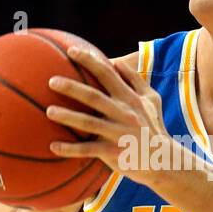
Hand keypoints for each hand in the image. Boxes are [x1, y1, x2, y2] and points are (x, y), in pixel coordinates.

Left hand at [46, 45, 190, 189]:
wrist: (163, 160)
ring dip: (68, 117)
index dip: (89, 61)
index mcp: (130, 98)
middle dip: (72, 88)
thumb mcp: (152, 100)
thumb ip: (135, 80)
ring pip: (89, 123)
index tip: (71, 51)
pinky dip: (70, 149)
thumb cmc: (154, 127)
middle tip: (51, 81)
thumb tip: (117, 62)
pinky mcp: (113, 152)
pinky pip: (88, 150)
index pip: (107, 74)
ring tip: (49, 111)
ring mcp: (118, 133)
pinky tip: (53, 147)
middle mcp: (124, 113)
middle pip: (94, 97)